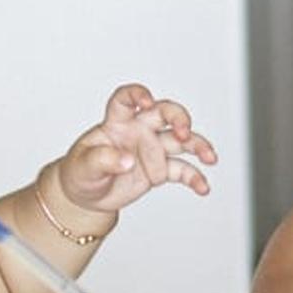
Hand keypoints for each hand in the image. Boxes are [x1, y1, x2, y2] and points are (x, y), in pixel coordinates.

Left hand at [53, 83, 216, 222]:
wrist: (87, 197)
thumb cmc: (82, 173)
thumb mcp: (84, 167)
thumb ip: (103, 160)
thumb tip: (127, 160)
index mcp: (117, 123)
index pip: (127, 100)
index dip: (138, 95)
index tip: (147, 102)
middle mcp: (139, 131)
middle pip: (164, 113)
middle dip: (178, 118)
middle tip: (184, 131)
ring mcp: (152, 150)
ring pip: (181, 140)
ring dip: (198, 145)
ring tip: (210, 157)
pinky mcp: (160, 170)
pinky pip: (182, 170)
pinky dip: (195, 177)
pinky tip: (202, 187)